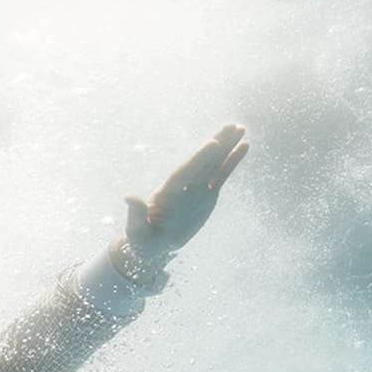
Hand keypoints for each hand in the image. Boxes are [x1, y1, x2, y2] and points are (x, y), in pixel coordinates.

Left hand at [117, 123, 249, 277]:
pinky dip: (232, 161)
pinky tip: (243, 146)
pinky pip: (221, 175)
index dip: (198, 158)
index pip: (185, 172)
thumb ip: (136, 214)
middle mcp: (183, 185)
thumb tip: (128, 197)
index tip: (212, 144)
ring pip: (214, 163)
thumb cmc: (142, 240)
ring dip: (227, 146)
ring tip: (241, 128)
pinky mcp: (207, 194)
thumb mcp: (137, 231)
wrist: (154, 245)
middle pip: (202, 162)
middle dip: (216, 144)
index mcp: (167, 192)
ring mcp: (196, 188)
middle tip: (232, 126)